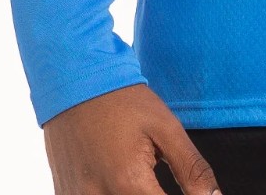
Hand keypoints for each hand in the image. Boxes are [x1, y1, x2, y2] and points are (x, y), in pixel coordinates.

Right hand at [42, 82, 221, 194]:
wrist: (73, 81)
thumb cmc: (121, 100)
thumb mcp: (165, 127)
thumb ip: (191, 168)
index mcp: (128, 183)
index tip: (192, 192)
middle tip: (158, 179)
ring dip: (135, 194)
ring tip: (139, 173)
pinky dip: (111, 192)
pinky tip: (117, 176)